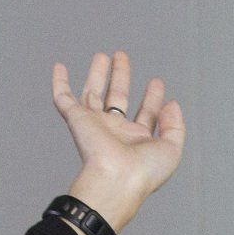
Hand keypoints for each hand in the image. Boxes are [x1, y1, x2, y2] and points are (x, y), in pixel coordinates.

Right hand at [53, 51, 186, 234]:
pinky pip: (63, 97)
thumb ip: (175, 125)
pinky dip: (59, 82)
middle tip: (122, 56)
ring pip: (93, 93)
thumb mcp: (171, 149)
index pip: (145, 113)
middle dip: (121, 76)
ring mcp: (94, 124)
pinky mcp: (76, 119)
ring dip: (98, 73)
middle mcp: (115, 131)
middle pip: (117, 97)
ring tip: (102, 55)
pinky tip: (59, 66)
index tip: (156, 82)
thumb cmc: (144, 172)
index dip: (152, 97)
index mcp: (137, 139)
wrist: (117, 179)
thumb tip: (171, 103)